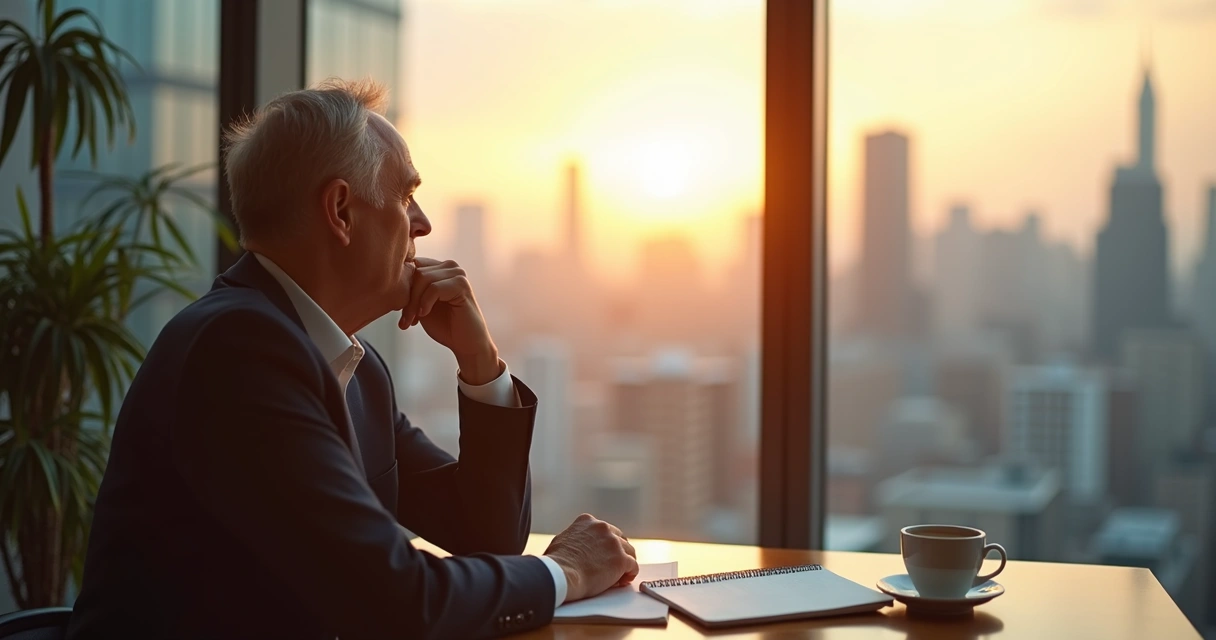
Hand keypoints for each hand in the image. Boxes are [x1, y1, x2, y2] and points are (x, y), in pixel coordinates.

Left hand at [399, 258, 499, 382]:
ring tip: (413, 320)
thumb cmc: (445, 326)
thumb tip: (387, 281)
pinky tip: (425, 315)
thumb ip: (410, 290)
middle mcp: (450, 266)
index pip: (412, 265)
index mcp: (440, 268)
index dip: (403, 287)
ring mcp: (458, 274)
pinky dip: (425, 303)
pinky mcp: (462, 285)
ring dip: (414, 302)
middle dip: (407, 297)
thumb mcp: (420, 305)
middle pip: (416, 271)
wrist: (465, 344)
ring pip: (423, 278)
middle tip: (406, 319)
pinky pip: (434, 288)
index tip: (401, 311)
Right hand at [544, 514, 638, 602]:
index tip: (605, 554)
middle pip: (620, 539)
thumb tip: (576, 547)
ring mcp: (613, 543)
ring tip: (620, 575)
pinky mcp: (620, 559)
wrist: (561, 574)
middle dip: (618, 552)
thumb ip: (575, 538)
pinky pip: (633, 566)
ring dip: (625, 563)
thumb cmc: (557, 563)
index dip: (606, 544)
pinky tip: (624, 580)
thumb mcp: (562, 539)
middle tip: (615, 565)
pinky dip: (630, 573)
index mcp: (587, 521)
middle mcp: (603, 528)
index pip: (605, 530)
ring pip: (629, 551)